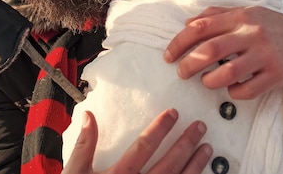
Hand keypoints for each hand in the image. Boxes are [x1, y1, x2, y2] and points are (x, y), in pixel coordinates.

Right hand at [63, 109, 211, 173]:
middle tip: (200, 126)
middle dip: (186, 144)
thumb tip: (89, 116)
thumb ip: (84, 145)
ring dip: (195, 165)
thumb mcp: (75, 173)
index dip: (160, 129)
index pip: (143, 147)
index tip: (173, 113)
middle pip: (168, 164)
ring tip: (207, 149)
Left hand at [163, 6, 282, 99]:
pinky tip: (231, 89)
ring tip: (206, 81)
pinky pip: (247, 90)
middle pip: (210, 50)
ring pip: (227, 73)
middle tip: (181, 73)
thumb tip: (187, 23)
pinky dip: (233, 92)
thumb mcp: (246, 13)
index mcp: (240, 16)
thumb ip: (217, 15)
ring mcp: (265, 55)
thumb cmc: (270, 26)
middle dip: (189, 64)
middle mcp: (252, 33)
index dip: (180, 42)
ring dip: (209, 81)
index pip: (201, 27)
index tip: (168, 55)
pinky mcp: (277, 74)